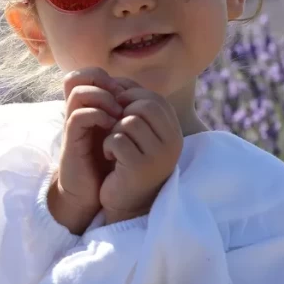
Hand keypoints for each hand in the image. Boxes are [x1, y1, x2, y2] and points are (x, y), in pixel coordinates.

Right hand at [50, 68, 125, 234]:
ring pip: (78, 92)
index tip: (128, 93)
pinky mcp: (72, 140)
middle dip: (101, 80)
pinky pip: (78, 116)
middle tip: (121, 96)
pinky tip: (112, 127)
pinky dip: (98, 116)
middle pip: (78, 76)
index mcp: (89, 108)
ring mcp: (73, 124)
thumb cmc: (108, 163)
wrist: (90, 192)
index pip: (89, 74)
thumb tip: (146, 97)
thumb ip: (127, 115)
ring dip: (102, 98)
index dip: (109, 76)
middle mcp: (78, 111)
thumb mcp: (121, 135)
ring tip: (119, 113)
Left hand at [98, 81, 181, 224]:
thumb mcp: (139, 134)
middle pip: (143, 105)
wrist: (127, 203)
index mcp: (174, 131)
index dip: (130, 98)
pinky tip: (111, 158)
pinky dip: (108, 146)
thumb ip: (135, 108)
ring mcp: (158, 156)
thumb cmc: (130, 163)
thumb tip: (118, 80)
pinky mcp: (140, 168)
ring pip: (128, 121)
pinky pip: (117, 139)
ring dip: (114, 131)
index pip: (155, 98)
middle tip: (115, 128)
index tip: (117, 111)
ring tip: (115, 146)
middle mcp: (172, 143)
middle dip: (123, 113)